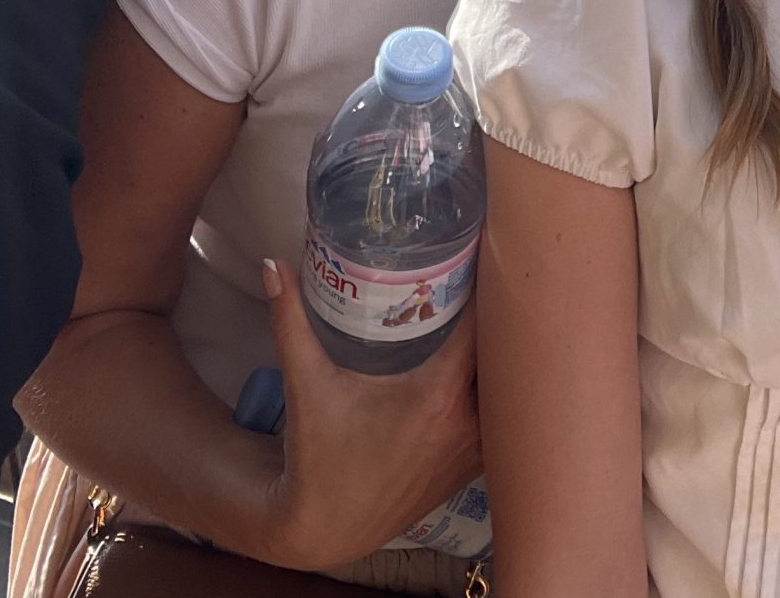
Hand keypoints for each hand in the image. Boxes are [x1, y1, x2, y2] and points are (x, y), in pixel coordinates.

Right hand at [252, 258, 482, 569]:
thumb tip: (273, 265)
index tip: (479, 252)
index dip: (485, 285)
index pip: (481, 325)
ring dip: (502, 353)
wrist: (324, 528)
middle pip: (503, 351)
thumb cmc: (318, 456)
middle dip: (498, 312)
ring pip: (506, 387)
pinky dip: (498, 391)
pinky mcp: (472, 467)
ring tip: (491, 313)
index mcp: (439, 395)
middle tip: (485, 274)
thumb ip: (291, 321)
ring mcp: (475, 448)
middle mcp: (468, 422)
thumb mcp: (307, 385)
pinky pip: (501, 418)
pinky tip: (485, 368)